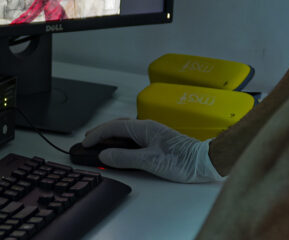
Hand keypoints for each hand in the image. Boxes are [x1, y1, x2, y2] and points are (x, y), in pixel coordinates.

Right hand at [83, 118, 222, 183]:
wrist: (203, 162)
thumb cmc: (182, 160)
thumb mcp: (149, 161)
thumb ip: (124, 157)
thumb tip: (104, 155)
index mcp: (143, 128)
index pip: (113, 127)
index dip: (97, 134)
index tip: (85, 143)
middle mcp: (146, 128)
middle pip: (117, 126)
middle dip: (100, 133)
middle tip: (87, 141)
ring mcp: (151, 134)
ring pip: (124, 132)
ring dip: (110, 137)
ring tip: (98, 144)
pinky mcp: (156, 142)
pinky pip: (132, 138)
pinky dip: (120, 142)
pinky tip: (118, 149)